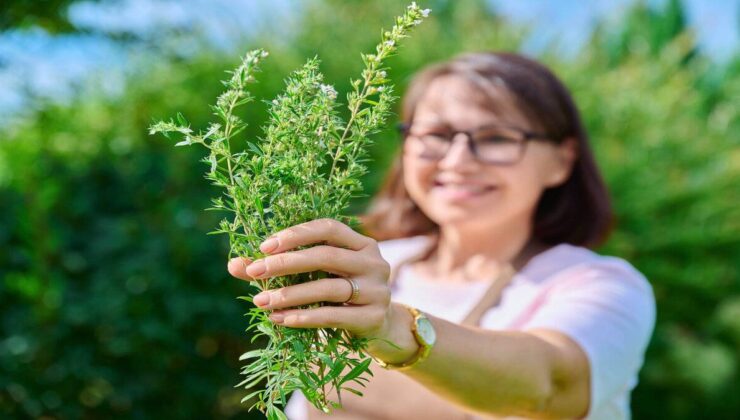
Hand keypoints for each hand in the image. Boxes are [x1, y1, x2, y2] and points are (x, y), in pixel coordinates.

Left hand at [227, 218, 392, 338]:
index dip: (296, 234)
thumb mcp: (316, 275)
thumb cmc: (340, 294)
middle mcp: (373, 262)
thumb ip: (279, 267)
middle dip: (286, 263)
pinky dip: (305, 317)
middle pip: (325, 256)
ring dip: (291, 294)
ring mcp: (377, 290)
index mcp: (361, 243)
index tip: (264, 246)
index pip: (328, 228)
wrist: (379, 327)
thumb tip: (235, 264)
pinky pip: (334, 315)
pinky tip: (282, 319)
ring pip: (328, 288)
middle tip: (255, 271)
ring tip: (261, 301)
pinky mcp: (373, 317)